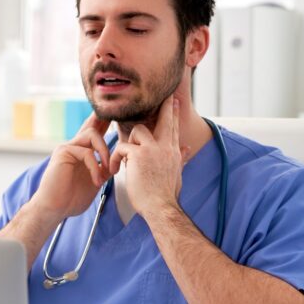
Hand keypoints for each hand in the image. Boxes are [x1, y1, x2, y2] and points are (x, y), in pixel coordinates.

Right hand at [27, 114, 112, 223]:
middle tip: (116, 128)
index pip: (92, 134)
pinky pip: (87, 152)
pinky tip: (97, 181)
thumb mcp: (95, 182)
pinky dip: (95, 167)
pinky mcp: (63, 152)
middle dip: (106, 124)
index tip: (114, 117)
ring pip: (92, 135)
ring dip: (104, 152)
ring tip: (107, 170)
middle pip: (92, 127)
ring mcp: (67, 148)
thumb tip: (115, 162)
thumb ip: (103, 170)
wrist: (54, 209)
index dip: (103, 124)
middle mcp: (72, 147)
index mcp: (79, 154)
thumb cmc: (70, 200)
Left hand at [108, 97, 186, 219]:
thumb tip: (188, 149)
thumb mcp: (176, 173)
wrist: (161, 207)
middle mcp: (166, 147)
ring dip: (128, 143)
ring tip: (125, 160)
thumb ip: (180, 158)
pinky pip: (122, 147)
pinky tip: (115, 169)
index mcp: (173, 152)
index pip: (173, 128)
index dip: (172, 114)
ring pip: (137, 131)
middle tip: (166, 96)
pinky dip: (115, 158)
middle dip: (165, 107)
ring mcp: (153, 149)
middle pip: (165, 119)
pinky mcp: (138, 155)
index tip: (173, 102)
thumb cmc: (165, 195)